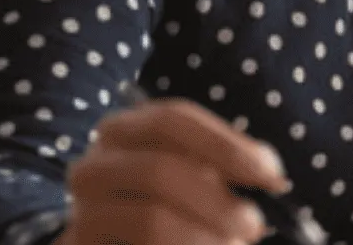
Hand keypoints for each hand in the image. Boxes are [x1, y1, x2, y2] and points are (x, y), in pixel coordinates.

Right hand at [55, 97, 289, 244]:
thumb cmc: (173, 208)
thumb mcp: (198, 178)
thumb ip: (229, 165)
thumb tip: (271, 171)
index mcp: (126, 129)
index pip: (173, 119)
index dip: (227, 144)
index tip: (273, 176)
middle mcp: (93, 166)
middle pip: (161, 171)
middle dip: (218, 201)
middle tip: (255, 226)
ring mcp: (79, 215)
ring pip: (149, 219)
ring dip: (203, 237)